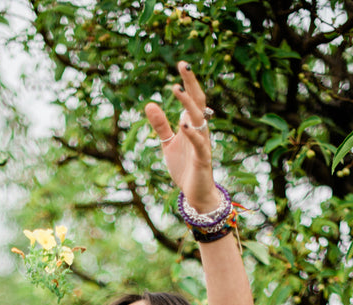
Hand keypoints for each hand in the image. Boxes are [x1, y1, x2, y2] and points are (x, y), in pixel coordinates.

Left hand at [145, 62, 217, 212]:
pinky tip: (183, 125)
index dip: (188, 81)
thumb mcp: (168, 144)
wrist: (196, 193)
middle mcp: (200, 130)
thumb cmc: (185, 167)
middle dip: (191, 83)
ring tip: (177, 90)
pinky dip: (192, 134)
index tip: (181, 63)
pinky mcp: (202, 159)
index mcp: (193, 124)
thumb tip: (149, 104)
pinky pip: (199, 144)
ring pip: (198, 119)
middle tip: (184, 65)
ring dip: (188, 104)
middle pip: (198, 102)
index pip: (193, 98)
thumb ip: (160, 125)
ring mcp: (203, 143)